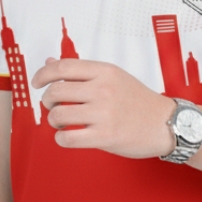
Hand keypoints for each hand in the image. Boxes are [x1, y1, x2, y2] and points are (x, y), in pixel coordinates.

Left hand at [31, 58, 175, 158]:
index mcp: (104, 71)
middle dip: (47, 101)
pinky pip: (68, 138)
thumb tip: (49, 63)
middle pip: (55, 92)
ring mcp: (104, 113)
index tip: (36, 83)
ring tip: (62, 122)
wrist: (165, 123)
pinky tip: (67, 137)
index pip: (62, 67)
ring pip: (58, 115)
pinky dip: (61, 139)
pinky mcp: (105, 136)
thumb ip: (81, 71)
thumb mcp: (112, 77)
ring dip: (53, 120)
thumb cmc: (137, 100)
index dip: (42, 75)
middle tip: (52, 106)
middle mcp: (103, 89)